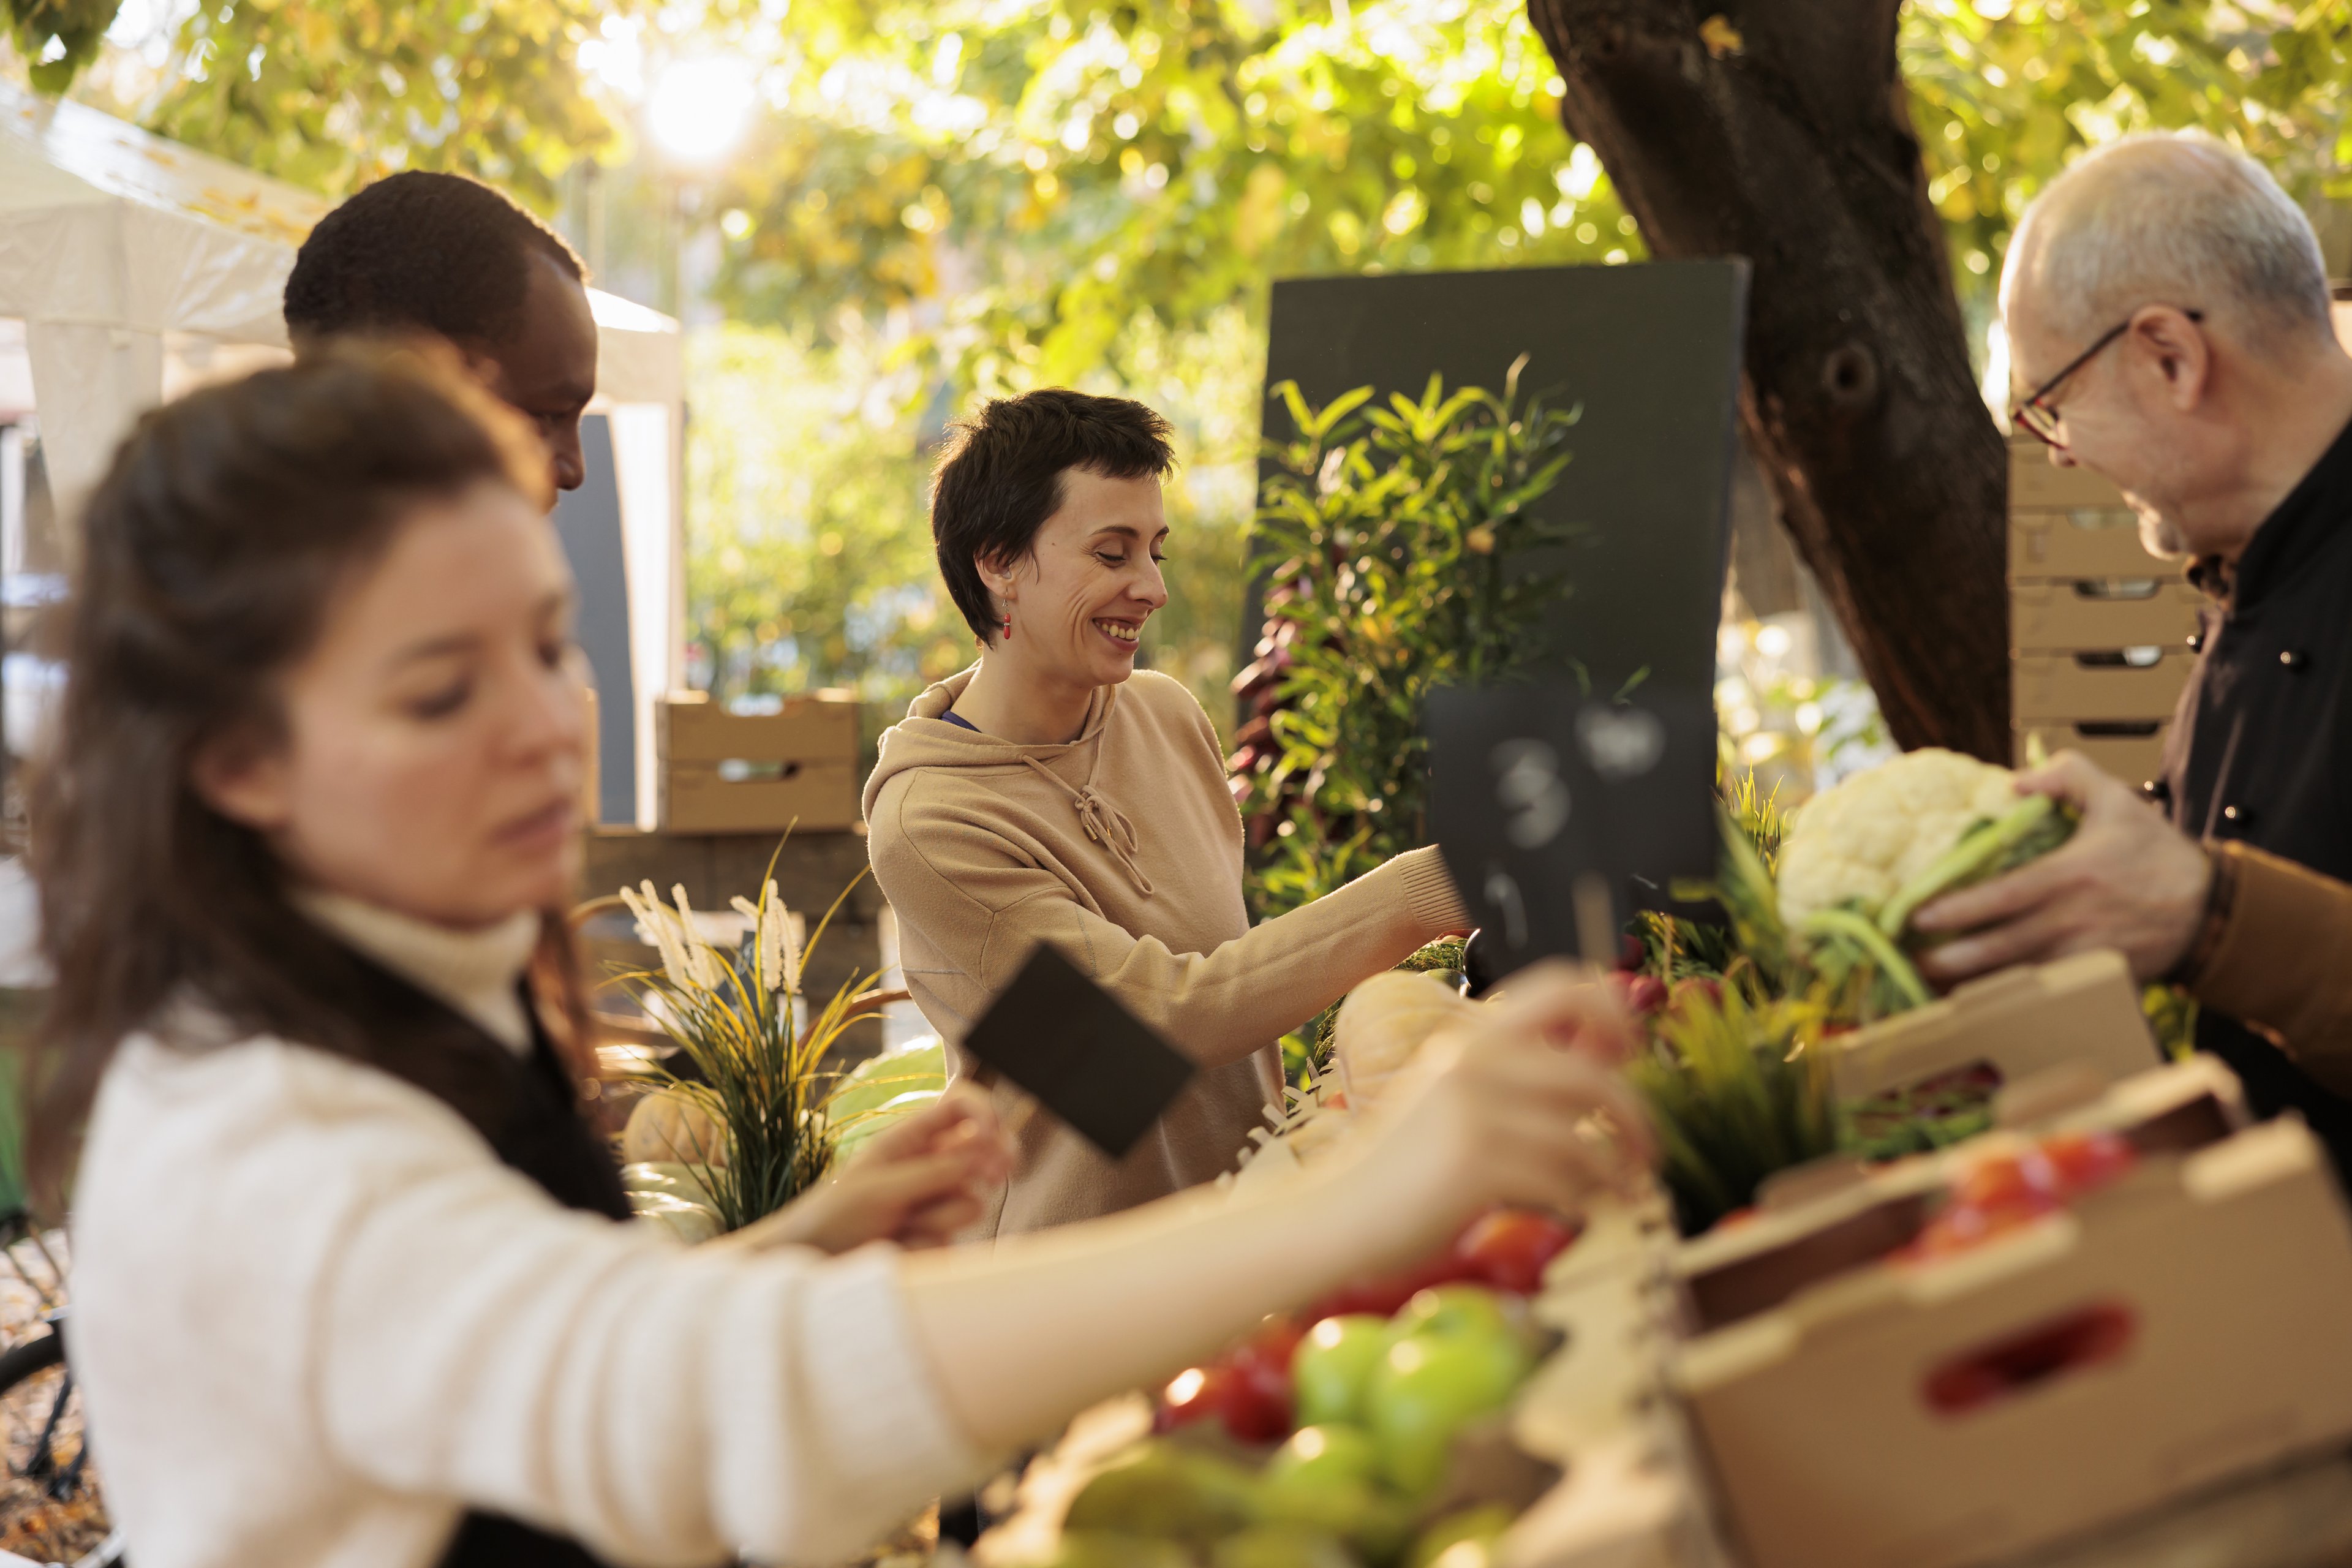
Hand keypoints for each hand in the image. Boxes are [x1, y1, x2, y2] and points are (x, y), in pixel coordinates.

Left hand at [706, 1083, 1014, 1256]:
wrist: (816, 1262)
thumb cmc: (837, 1214)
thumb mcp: (882, 1188)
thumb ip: (934, 1171)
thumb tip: (983, 1152)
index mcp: (912, 1137)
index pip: (961, 1106)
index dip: (985, 1111)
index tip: (994, 1130)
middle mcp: (930, 1163)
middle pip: (985, 1151)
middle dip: (994, 1160)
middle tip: (998, 1173)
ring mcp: (936, 1199)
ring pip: (972, 1199)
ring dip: (942, 1215)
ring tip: (901, 1225)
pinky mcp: (938, 1233)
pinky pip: (957, 1234)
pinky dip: (931, 1240)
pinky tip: (900, 1244)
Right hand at [1343, 962, 1654, 1265]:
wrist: (1336, 1214)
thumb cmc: (1401, 1166)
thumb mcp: (1451, 1098)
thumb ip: (1515, 1076)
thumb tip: (1601, 1063)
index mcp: (1471, 1038)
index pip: (1562, 986)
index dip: (1612, 1012)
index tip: (1627, 1055)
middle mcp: (1473, 1062)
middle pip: (1593, 1074)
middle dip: (1635, 1116)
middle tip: (1646, 1148)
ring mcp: (1474, 1111)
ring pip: (1585, 1135)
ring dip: (1617, 1169)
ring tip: (1621, 1189)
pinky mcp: (1476, 1163)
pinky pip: (1565, 1179)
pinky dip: (1588, 1198)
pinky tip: (1585, 1209)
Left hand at [1910, 751, 2210, 985]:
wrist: (2213, 910)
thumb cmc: (2157, 853)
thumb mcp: (2118, 801)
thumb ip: (2068, 777)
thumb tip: (2015, 781)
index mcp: (2072, 875)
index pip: (2004, 896)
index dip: (1959, 908)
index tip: (1919, 915)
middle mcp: (2073, 920)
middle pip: (2002, 947)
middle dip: (1953, 959)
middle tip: (1911, 961)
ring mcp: (2084, 954)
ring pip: (2019, 976)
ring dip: (1974, 984)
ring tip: (1931, 984)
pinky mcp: (2096, 978)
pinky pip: (2046, 992)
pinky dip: (2012, 998)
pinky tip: (1978, 1000)